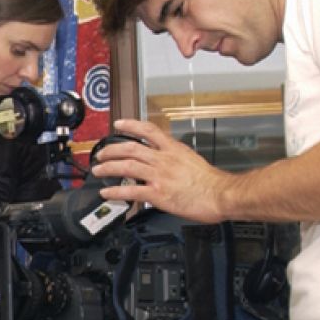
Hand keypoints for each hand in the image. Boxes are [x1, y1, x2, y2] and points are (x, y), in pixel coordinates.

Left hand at [91, 120, 233, 223]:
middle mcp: (164, 160)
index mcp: (174, 150)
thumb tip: (167, 161)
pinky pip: (131, 191)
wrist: (222, 195)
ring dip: (108, 167)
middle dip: (111, 150)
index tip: (118, 124)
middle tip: (100, 154)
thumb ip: (176, 158)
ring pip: (127, 166)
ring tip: (98, 170)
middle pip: (131, 148)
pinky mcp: (158, 194)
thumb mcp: (193, 160)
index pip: (149, 131)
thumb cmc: (212, 182)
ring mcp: (159, 176)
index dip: (131, 125)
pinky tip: (107, 192)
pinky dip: (115, 191)